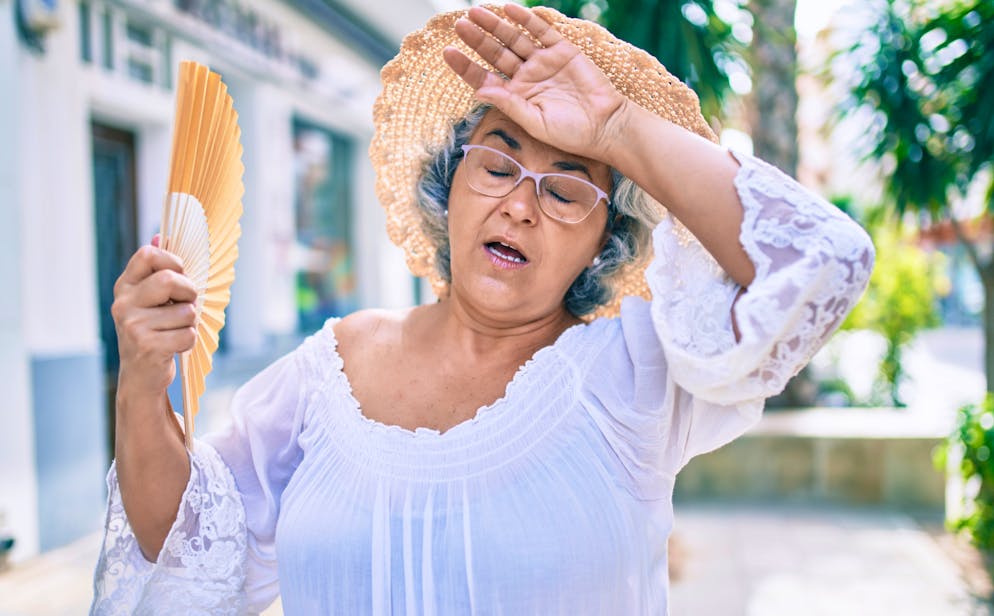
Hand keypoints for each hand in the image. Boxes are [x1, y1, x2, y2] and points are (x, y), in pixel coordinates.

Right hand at [111, 235, 198, 394]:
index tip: (180, 275)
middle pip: (169, 279)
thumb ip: (156, 271)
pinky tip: (174, 347)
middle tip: (187, 304)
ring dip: (190, 323)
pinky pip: (188, 334)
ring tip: (174, 332)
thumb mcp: (150, 300)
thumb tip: (160, 237)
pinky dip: (189, 341)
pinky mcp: (147, 346)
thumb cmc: (154, 331)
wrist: (141, 375)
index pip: (148, 255)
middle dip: (189, 292)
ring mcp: (132, 326)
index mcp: (125, 286)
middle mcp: (123, 303)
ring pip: (186, 311)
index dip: (173, 262)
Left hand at [443, 4, 628, 161]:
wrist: (606, 125)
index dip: (465, 66)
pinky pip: (542, 31)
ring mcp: (543, 62)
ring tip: (476, 12)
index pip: (484, 78)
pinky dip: (526, 19)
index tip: (448, 52)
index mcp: (515, 97)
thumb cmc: (570, 133)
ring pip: (514, 39)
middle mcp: (526, 77)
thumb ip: (508, 105)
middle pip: (495, 53)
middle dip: (477, 39)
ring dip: (495, 25)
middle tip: (459, 25)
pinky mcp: (563, 51)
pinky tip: (509, 10)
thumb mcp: (534, 123)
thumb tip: (479, 91)